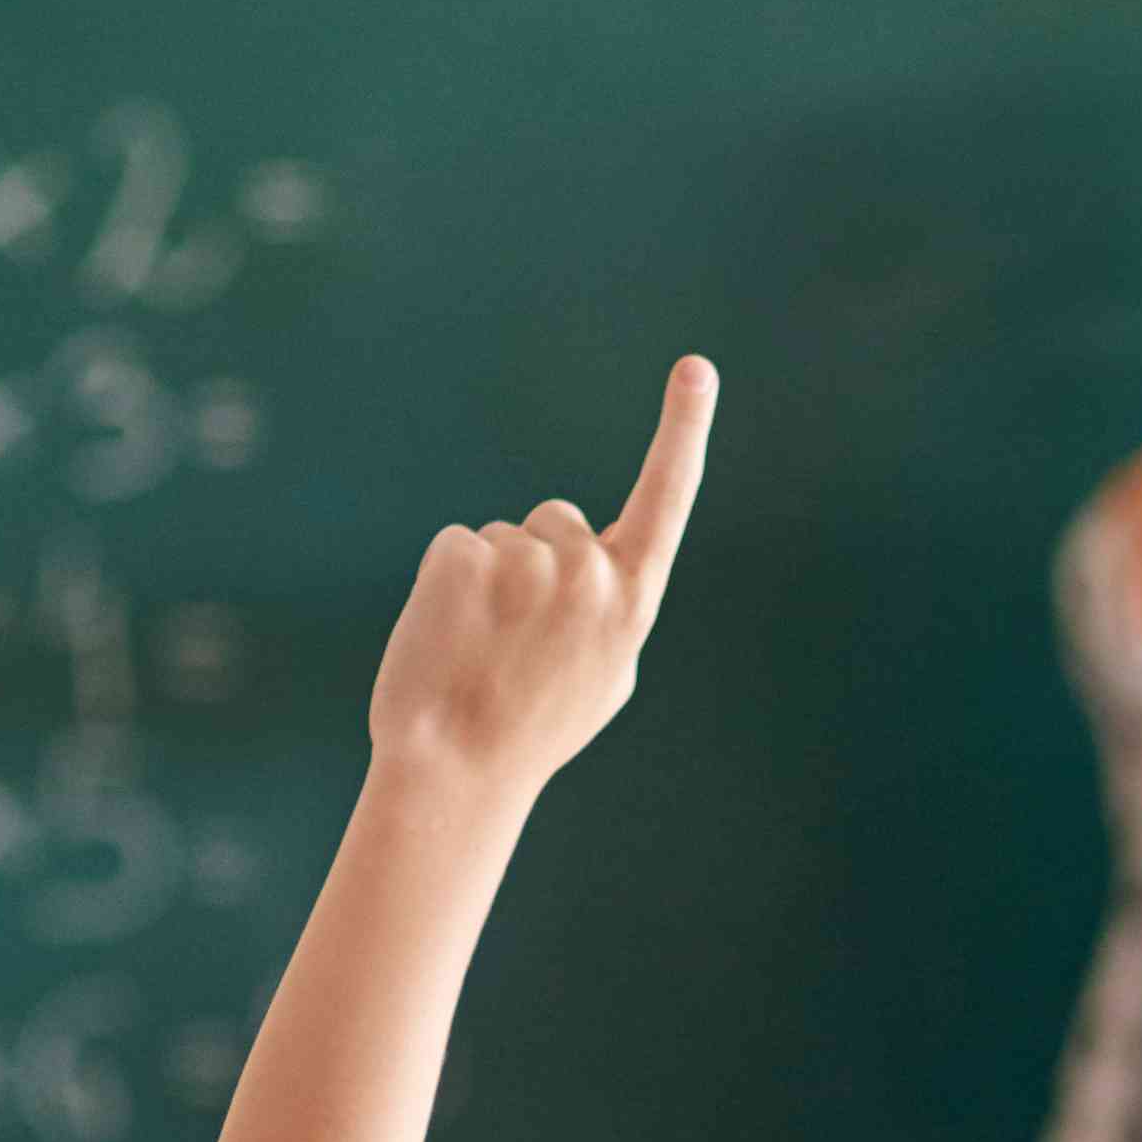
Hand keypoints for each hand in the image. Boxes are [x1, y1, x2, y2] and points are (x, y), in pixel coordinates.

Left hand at [359, 357, 714, 806]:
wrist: (455, 773)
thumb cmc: (530, 731)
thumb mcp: (602, 676)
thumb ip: (612, 608)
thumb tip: (600, 564)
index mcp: (632, 601)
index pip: (666, 499)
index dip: (683, 429)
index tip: (696, 367)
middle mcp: (589, 572)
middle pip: (557, 521)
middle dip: (536, 562)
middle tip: (514, 644)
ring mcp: (526, 562)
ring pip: (504, 539)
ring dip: (488, 581)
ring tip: (479, 651)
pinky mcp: (464, 556)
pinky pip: (457, 547)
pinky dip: (445, 585)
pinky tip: (447, 639)